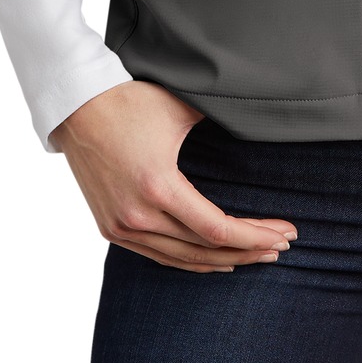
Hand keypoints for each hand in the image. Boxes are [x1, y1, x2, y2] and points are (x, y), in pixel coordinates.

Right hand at [48, 81, 298, 272]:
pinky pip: (159, 255)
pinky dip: (189, 260)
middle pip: (205, 249)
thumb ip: (220, 121)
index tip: (285, 233)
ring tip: (257, 255)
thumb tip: (256, 120)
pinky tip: (215, 259)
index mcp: (158, 187)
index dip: (256, 236)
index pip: (218, 229)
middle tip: (282, 246)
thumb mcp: (179, 108)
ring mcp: (121, 227)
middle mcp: (138, 216)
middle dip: (250, 249)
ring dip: (222, 260)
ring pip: (182, 259)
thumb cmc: (129, 102)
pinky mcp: (111, 227)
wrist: (76, 108)